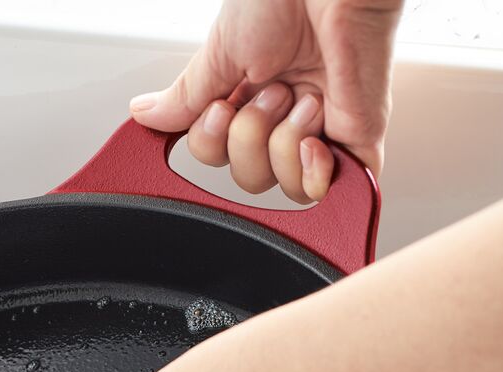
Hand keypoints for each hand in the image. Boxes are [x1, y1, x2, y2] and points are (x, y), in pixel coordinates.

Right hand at [129, 0, 401, 200]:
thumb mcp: (219, 51)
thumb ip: (185, 97)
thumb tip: (145, 117)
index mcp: (252, 92)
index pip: (219, 154)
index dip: (213, 141)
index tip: (222, 105)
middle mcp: (286, 113)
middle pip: (250, 179)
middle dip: (250, 140)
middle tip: (270, 92)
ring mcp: (323, 126)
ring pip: (285, 188)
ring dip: (283, 144)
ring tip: (300, 99)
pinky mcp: (357, 137)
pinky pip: (328, 189)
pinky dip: (313, 174)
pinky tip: (313, 141)